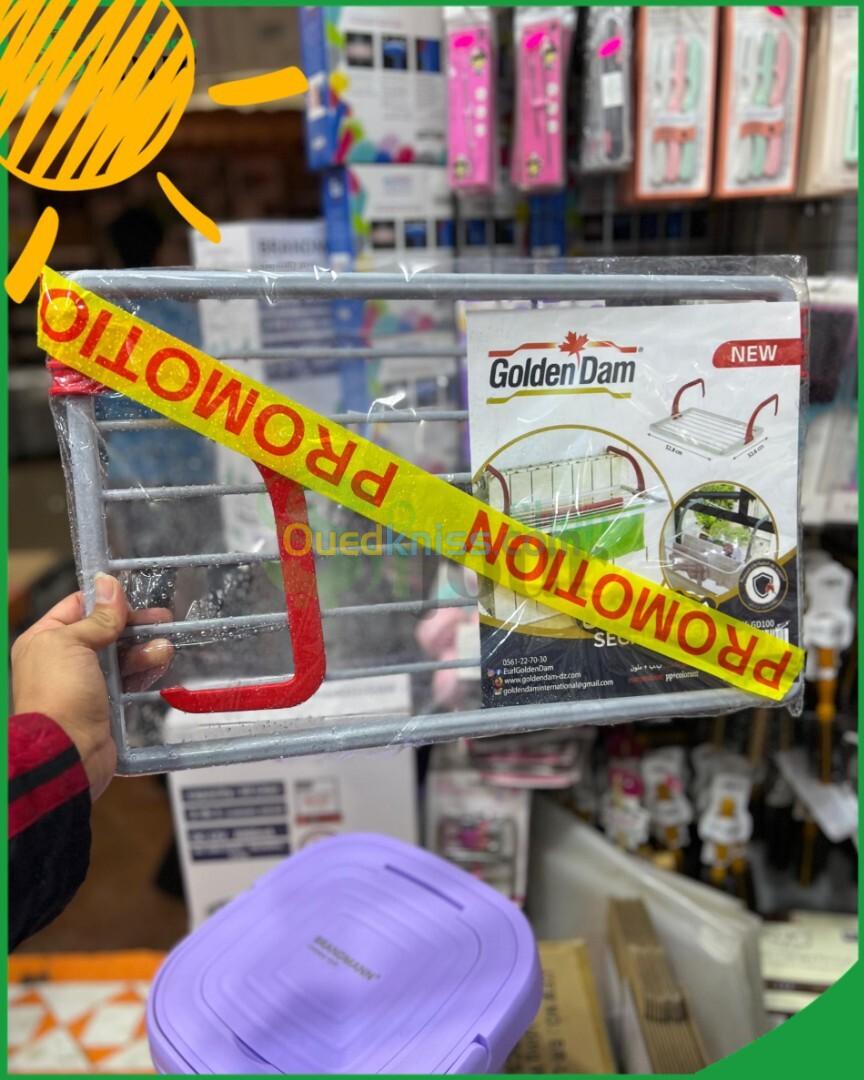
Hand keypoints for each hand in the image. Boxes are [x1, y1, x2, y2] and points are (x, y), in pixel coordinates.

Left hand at [11, 574, 173, 799]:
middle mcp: (63, 661)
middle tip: (163, 619)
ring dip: (143, 649)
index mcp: (45, 640)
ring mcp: (85, 683)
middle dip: (133, 625)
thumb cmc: (59, 694)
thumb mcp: (73, 644)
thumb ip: (97, 617)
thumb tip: (108, 584)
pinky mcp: (105, 704)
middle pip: (104, 631)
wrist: (67, 752)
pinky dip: (144, 670)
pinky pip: (128, 680)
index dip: (106, 600)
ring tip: (164, 647)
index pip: (78, 607)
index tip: (135, 594)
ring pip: (121, 656)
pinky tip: (161, 663)